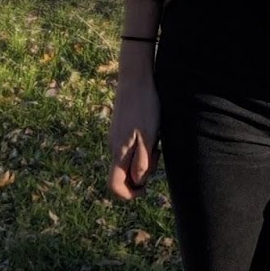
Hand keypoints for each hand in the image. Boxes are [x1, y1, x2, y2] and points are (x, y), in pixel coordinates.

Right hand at [106, 76, 161, 199]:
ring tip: (156, 140)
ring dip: (143, 158)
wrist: (135, 76)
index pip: (114, 186)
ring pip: (128, 158)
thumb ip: (142, 161)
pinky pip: (129, 145)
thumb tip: (138, 181)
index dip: (129, 194)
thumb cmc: (145, 106)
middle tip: (156, 155)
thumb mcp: (149, 136)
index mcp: (119, 152)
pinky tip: (153, 130)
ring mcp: (115, 135)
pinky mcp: (120, 125)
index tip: (145, 188)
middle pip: (123, 173)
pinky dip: (141, 146)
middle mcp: (113, 146)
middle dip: (140, 173)